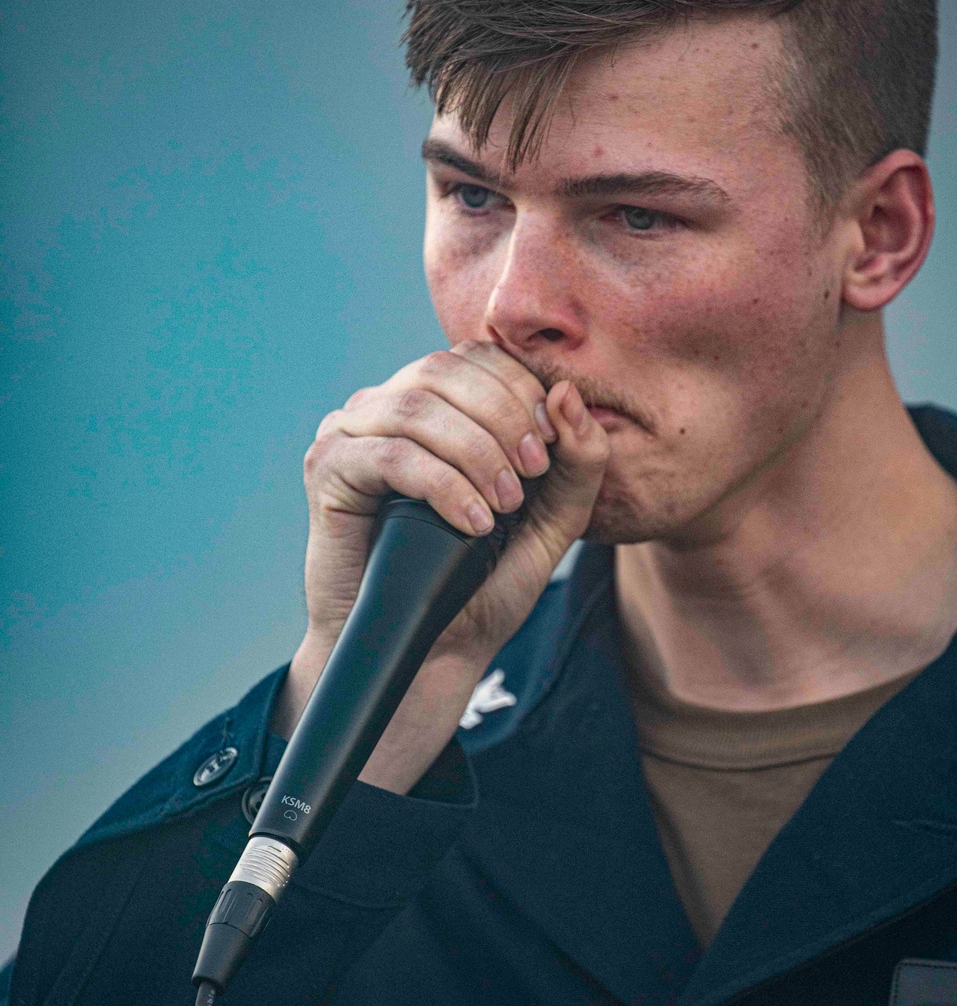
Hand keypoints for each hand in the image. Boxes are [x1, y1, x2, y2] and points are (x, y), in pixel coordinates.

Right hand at [271, 341, 608, 790]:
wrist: (430, 649)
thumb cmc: (485, 581)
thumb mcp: (555, 519)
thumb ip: (579, 460)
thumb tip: (569, 392)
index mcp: (438, 402)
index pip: (478, 355)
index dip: (521, 388)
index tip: (552, 446)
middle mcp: (388, 405)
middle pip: (445, 369)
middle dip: (503, 416)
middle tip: (533, 474)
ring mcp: (352, 433)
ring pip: (417, 408)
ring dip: (475, 451)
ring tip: (505, 505)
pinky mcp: (328, 469)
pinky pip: (388, 455)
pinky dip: (441, 484)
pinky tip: (472, 523)